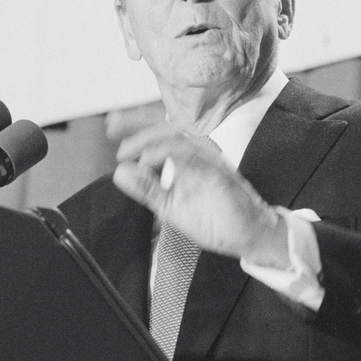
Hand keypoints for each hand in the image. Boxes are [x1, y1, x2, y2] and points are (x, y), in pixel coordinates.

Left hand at [112, 122, 288, 266]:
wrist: (247, 237)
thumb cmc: (214, 219)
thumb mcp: (170, 207)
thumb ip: (147, 189)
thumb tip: (120, 172)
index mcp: (187, 159)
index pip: (160, 133)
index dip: (136, 124)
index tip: (112, 124)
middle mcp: (200, 154)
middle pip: (167, 128)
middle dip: (138, 125)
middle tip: (114, 131)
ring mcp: (211, 162)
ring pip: (179, 138)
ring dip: (150, 142)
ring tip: (129, 151)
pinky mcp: (220, 175)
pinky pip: (195, 158)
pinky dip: (170, 156)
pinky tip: (150, 161)